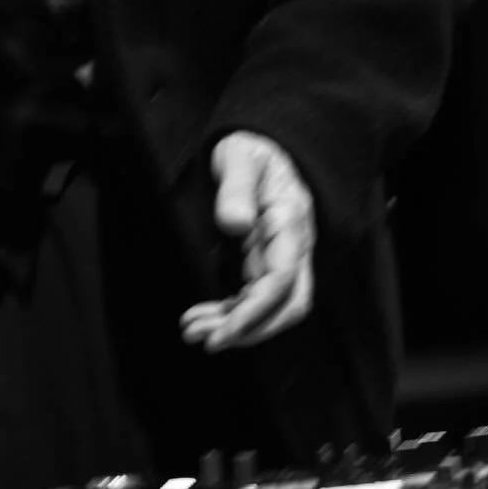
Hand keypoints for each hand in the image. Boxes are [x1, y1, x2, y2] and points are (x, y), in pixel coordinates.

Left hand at [180, 131, 314, 351]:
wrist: (260, 148)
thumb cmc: (250, 151)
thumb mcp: (240, 156)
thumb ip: (236, 186)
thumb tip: (235, 223)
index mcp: (290, 220)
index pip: (282, 279)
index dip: (254, 311)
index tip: (222, 331)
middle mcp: (294, 246)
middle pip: (288, 304)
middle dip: (249, 330)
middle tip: (204, 341)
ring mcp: (284, 257)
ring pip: (272, 307)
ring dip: (236, 326)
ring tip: (192, 331)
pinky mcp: (268, 264)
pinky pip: (257, 298)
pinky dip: (233, 314)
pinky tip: (205, 317)